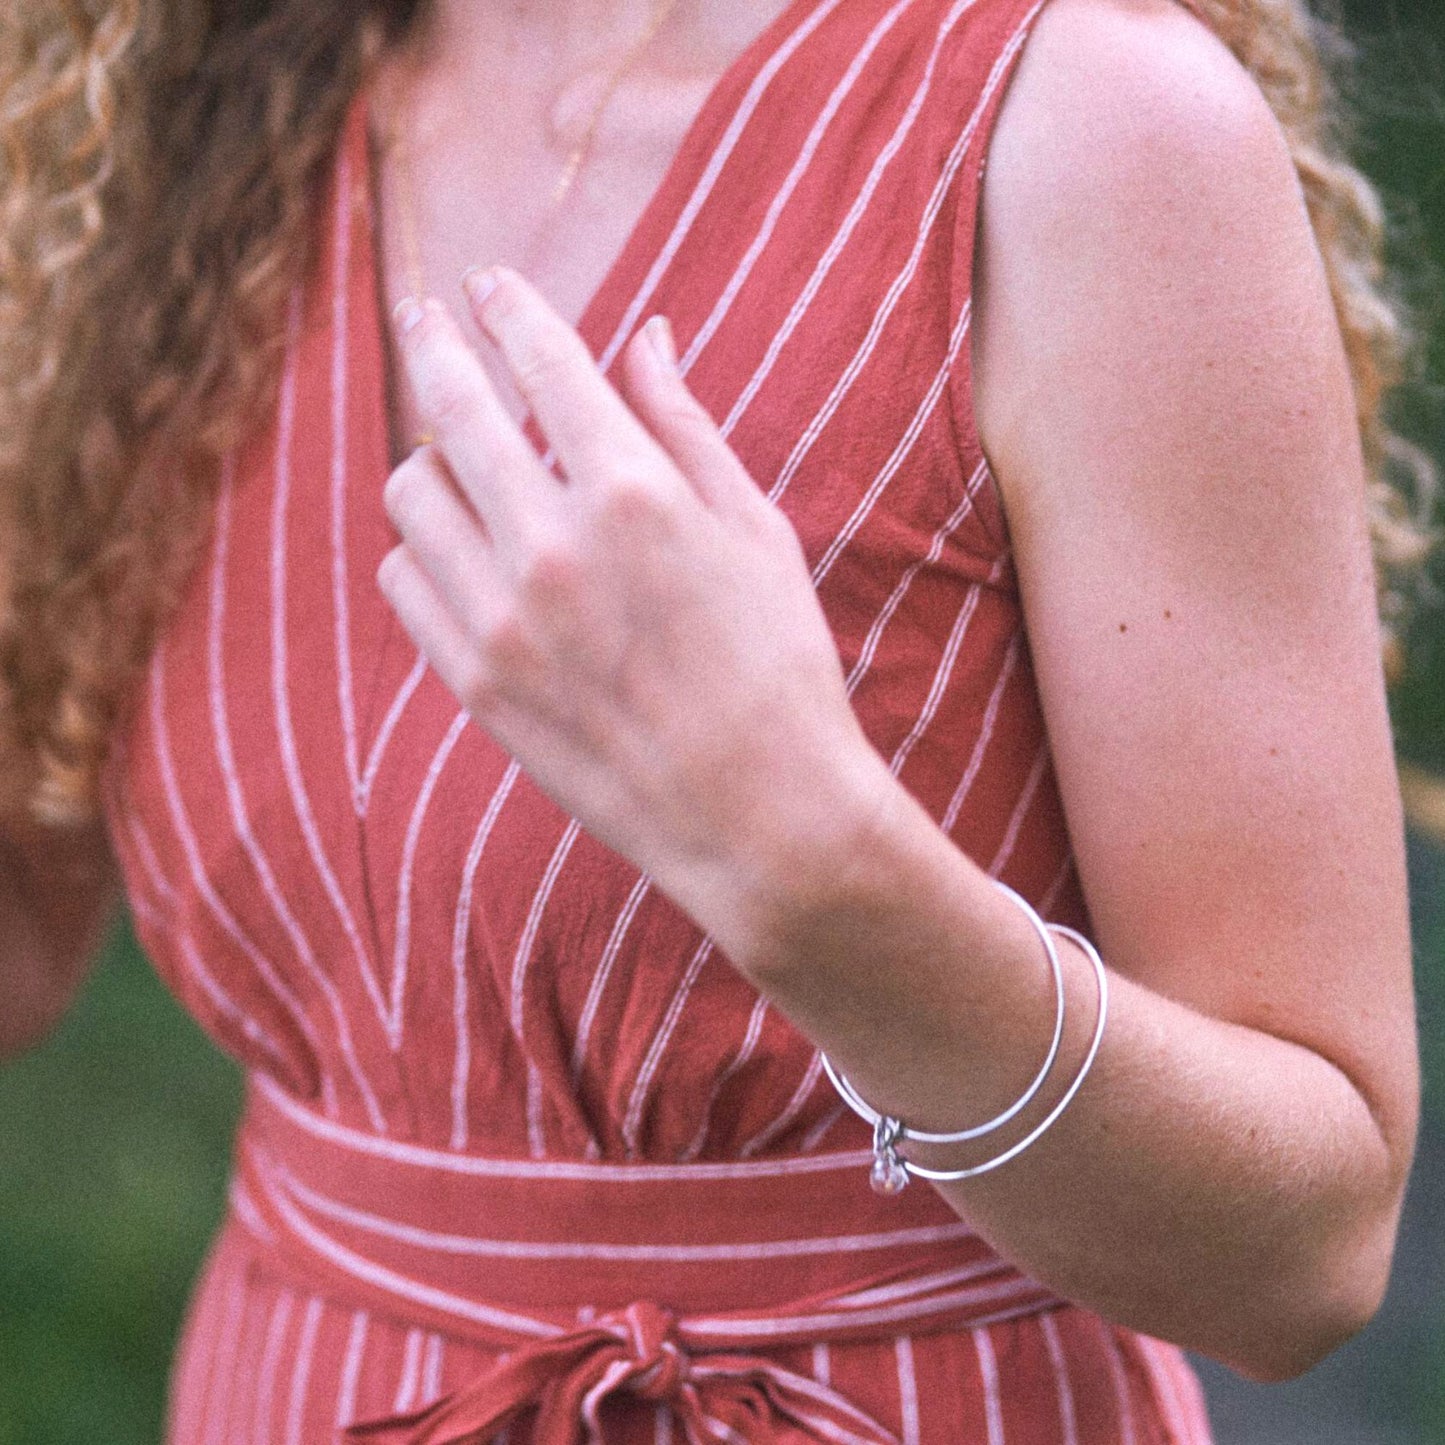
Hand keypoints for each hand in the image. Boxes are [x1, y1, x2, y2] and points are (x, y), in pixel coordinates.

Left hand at [377, 267, 893, 951]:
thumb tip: (644, 337)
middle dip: (435, 343)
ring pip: (411, 492)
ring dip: (433, 458)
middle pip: (452, 407)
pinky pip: (403, 579)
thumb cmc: (779, 666)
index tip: (490, 285)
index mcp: (634, 494)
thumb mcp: (755, 532)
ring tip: (464, 463)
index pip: (544, 363)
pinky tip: (464, 549)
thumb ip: (685, 427)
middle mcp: (552, 547)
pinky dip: (423, 547)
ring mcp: (502, 620)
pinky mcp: (475, 683)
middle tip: (425, 317)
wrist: (760, 815)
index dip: (509, 308)